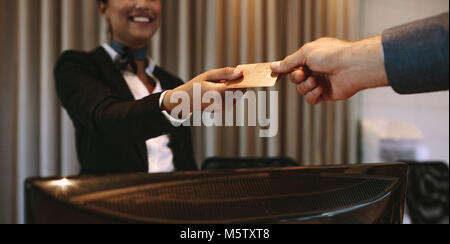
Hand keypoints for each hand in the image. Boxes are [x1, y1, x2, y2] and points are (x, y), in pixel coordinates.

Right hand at [162, 67, 243, 112]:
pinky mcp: (224, 109)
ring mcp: (223, 108)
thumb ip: (225, 73)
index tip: (247, 72)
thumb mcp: (209, 75)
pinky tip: (220, 89)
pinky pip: (234, 98)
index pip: (239, 86)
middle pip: (240, 91)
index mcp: (218, 93)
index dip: (244, 79)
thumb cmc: (196, 85)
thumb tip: (240, 72)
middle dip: (239, 82)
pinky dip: (231, 92)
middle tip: (232, 76)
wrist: (186, 100)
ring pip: (238, 95)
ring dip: (234, 88)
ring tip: (221, 83)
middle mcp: (222, 103)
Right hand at [271, 36, 388, 104]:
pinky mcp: (325, 94)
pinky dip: (312, 95)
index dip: (284, 69)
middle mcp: (315, 69)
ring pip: (301, 89)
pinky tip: (320, 89)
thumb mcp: (305, 53)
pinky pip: (311, 99)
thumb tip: (274, 66)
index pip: (293, 64)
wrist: (351, 67)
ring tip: (315, 81)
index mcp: (311, 56)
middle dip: (297, 77)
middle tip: (302, 74)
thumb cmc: (332, 55)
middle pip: (295, 78)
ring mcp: (320, 81)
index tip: (275, 74)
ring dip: (306, 86)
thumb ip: (288, 62)